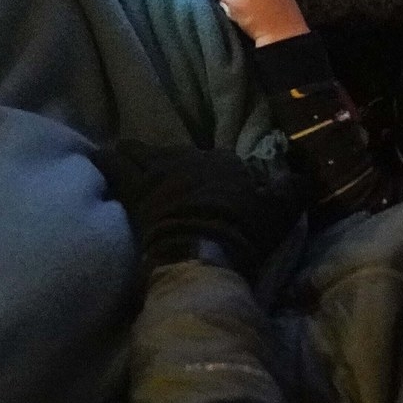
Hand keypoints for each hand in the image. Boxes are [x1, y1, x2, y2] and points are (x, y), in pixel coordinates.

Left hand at [101, 139, 299, 273]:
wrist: (203, 250)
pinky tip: (98, 160)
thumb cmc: (242, 232)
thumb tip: (304, 178)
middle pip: (170, 153)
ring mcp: (157, 172)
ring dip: (129, 156)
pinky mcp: (133, 188)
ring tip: (121, 160)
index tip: (207, 186)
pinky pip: (112, 165)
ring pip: (136, 151)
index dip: (209, 172)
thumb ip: (292, 190)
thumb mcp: (280, 213)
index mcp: (224, 162)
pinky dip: (105, 161)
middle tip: (158, 173)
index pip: (216, 160)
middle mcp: (188, 159)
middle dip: (163, 161)